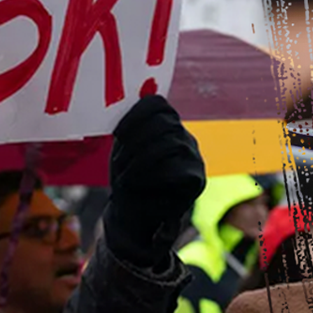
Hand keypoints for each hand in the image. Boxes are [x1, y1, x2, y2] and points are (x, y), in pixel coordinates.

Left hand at [103, 95, 205, 270]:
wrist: (133, 215)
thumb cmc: (127, 178)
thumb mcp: (124, 149)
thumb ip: (131, 127)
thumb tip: (135, 97)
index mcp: (167, 126)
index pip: (159, 105)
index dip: (136, 114)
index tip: (117, 134)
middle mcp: (184, 138)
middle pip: (165, 123)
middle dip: (137, 141)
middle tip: (119, 163)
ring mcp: (194, 158)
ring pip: (171, 144)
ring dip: (141, 160)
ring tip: (124, 176)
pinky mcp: (196, 180)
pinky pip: (176, 168)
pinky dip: (151, 175)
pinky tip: (135, 183)